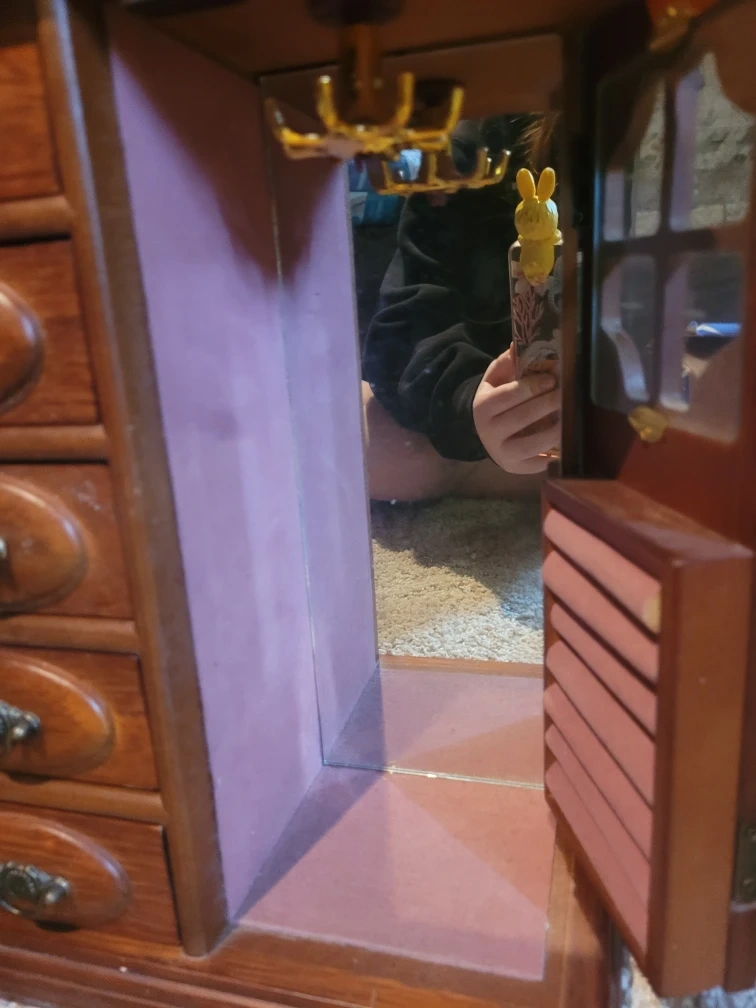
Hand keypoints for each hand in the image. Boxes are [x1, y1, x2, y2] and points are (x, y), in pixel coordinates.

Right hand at [472, 348, 559, 473]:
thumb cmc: (496, 401)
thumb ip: (507, 362)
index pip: (508, 396)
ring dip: (555, 430)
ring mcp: (502, 453)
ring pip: (532, 443)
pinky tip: (568, 439)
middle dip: (547, 404)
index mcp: (483, 407)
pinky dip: (555, 452)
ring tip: (572, 417)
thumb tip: (520, 341)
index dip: (531, 387)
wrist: (486, 433)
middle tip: (566, 393)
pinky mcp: (516, 468)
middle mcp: (489, 432)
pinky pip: (539, 463)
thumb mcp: (495, 380)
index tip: (552, 378)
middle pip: (521, 418)